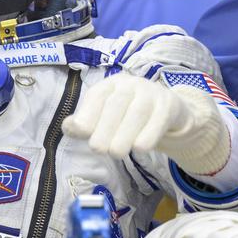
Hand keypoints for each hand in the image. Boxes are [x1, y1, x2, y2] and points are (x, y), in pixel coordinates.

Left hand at [62, 74, 228, 173]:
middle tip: (98, 149)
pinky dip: (149, 135)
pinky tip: (140, 148)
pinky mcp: (170, 105)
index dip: (88, 112)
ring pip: (138, 111)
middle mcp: (130, 84)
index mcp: (110, 85)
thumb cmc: (129, 116)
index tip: (81, 131)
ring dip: (125, 134)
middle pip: (117, 103)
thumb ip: (85, 124)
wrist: (169, 113)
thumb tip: (68, 127)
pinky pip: (159, 119)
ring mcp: (152, 92)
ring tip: (116, 153)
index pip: (97, 95)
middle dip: (105, 127)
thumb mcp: (105, 118)